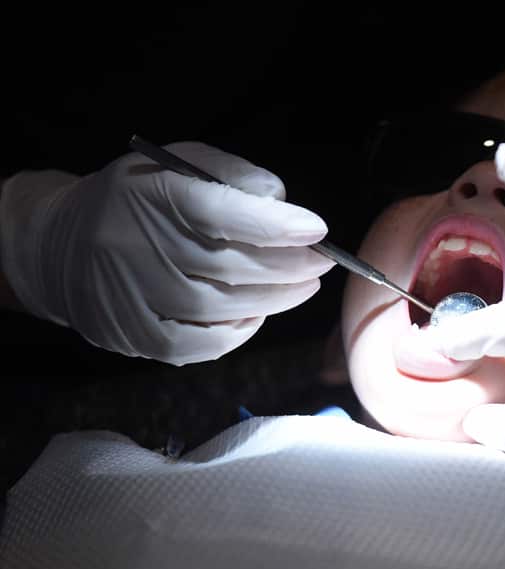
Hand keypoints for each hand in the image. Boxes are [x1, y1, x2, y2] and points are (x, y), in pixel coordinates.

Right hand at [0, 142, 333, 364]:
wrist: (61, 246)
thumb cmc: (138, 200)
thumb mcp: (178, 165)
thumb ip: (232, 175)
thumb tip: (282, 202)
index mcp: (151, 193)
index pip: (222, 211)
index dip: (277, 225)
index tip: (317, 229)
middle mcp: (136, 245)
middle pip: (230, 266)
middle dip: (289, 267)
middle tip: (323, 263)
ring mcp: (130, 296)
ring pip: (220, 308)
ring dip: (274, 300)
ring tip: (304, 287)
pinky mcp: (132, 334)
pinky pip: (197, 346)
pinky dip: (236, 333)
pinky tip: (258, 315)